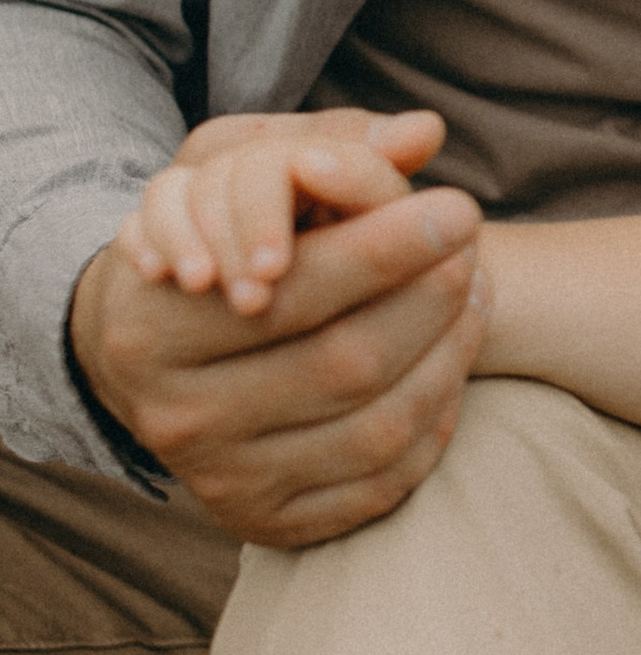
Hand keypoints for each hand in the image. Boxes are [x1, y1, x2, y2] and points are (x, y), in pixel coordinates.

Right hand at [73, 109, 487, 546]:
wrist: (152, 361)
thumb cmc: (215, 250)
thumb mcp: (235, 180)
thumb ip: (329, 148)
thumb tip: (425, 131)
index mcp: (149, 329)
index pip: (294, 288)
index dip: (387, 247)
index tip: (460, 205)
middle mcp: (177, 418)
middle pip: (343, 360)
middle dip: (429, 299)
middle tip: (474, 249)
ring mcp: (225, 480)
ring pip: (374, 426)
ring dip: (448, 357)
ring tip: (476, 292)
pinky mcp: (270, 523)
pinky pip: (380, 482)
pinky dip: (435, 420)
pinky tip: (451, 360)